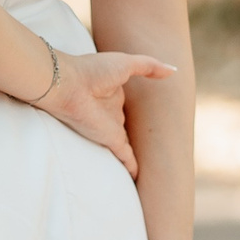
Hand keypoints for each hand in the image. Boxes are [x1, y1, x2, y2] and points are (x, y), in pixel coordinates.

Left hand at [34, 49, 171, 175]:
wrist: (66, 84)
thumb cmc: (92, 70)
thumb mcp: (125, 63)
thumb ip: (149, 66)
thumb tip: (173, 71)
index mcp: (113, 93)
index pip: (124, 104)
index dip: (134, 109)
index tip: (146, 116)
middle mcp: (111, 112)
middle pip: (125, 125)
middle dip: (133, 133)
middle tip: (147, 143)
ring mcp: (110, 127)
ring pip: (125, 143)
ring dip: (131, 153)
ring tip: (144, 162)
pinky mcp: (109, 140)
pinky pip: (125, 157)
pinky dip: (132, 167)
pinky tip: (137, 177)